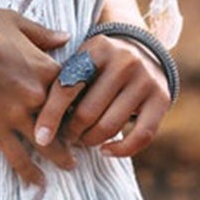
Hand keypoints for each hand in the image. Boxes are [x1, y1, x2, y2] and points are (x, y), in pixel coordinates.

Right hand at [0, 6, 72, 185]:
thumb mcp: (18, 22)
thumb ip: (44, 34)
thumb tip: (66, 37)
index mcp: (47, 69)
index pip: (76, 89)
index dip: (84, 99)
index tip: (89, 106)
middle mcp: (38, 96)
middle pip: (67, 120)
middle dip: (78, 132)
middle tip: (86, 142)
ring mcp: (18, 114)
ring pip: (47, 143)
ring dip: (61, 157)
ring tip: (70, 166)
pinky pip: (16, 155)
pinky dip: (28, 171)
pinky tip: (38, 182)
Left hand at [34, 32, 171, 157]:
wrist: (143, 49)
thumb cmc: (99, 62)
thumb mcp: (81, 57)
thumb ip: (60, 78)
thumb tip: (38, 120)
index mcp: (97, 49)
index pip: (66, 88)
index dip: (50, 116)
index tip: (40, 139)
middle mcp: (124, 62)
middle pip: (87, 112)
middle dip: (72, 131)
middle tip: (66, 137)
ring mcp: (145, 80)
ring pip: (111, 126)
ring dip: (92, 141)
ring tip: (83, 141)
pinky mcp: (162, 98)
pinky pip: (141, 136)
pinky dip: (121, 150)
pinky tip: (106, 151)